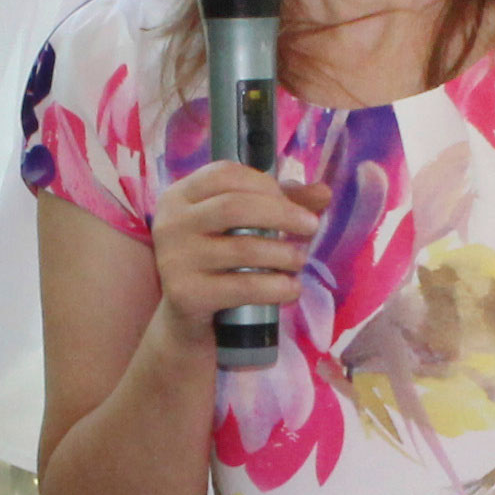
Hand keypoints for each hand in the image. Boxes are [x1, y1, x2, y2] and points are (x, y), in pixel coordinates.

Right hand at [147, 160, 328, 350]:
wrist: (188, 320)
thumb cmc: (219, 263)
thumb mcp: (242, 227)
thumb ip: (279, 203)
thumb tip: (323, 193)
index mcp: (181, 196)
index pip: (224, 174)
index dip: (265, 184)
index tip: (292, 202)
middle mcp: (171, 223)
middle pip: (234, 206)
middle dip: (282, 214)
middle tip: (311, 227)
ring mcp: (174, 259)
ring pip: (242, 248)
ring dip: (282, 253)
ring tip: (300, 261)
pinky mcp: (184, 294)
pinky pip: (241, 286)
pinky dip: (275, 287)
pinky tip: (291, 289)